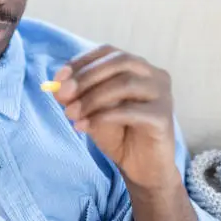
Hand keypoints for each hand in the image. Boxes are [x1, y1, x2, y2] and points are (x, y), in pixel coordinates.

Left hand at [53, 45, 176, 189]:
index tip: (58, 77)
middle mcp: (154, 74)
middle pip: (119, 62)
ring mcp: (163, 94)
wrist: (141, 168)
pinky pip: (131, 110)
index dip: (81, 61)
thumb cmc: (117, 133)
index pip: (108, 51)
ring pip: (125, 84)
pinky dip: (103, 116)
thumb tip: (57, 86)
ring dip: (92, 98)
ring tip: (71, 114)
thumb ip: (76, 96)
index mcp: (137, 66)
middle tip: (63, 95)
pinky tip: (85, 126)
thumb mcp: (90, 110)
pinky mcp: (164, 117)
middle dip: (86, 77)